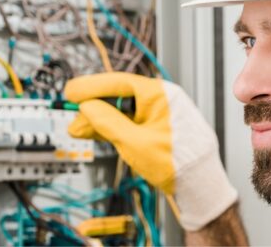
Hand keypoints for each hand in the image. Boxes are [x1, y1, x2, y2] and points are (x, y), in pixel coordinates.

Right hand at [64, 72, 236, 230]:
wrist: (199, 187)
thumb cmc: (179, 164)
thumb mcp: (135, 143)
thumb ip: (108, 122)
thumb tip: (87, 107)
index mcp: (161, 94)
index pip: (119, 83)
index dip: (91, 87)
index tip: (71, 91)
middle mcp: (161, 100)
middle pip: (119, 97)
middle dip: (93, 108)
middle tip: (72, 116)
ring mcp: (160, 115)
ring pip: (123, 112)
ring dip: (100, 121)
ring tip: (78, 129)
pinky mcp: (157, 130)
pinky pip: (131, 123)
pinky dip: (113, 128)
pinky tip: (95, 132)